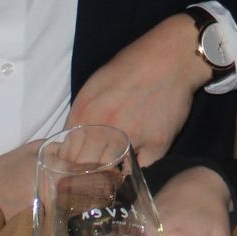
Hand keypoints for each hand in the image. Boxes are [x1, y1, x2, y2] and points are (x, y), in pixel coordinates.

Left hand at [69, 14, 206, 164]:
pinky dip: (137, 169)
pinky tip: (136, 159)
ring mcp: (132, 137)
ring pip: (114, 174)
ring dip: (112, 176)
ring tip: (114, 170)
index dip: (69, 168)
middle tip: (94, 177)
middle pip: (87, 170)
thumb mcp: (92, 88)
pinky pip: (142, 170)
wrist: (169, 58)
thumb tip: (68, 147)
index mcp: (85, 114)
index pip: (67, 158)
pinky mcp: (157, 144)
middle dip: (88, 177)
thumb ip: (78, 118)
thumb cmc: (129, 69)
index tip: (75, 172)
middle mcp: (105, 128)